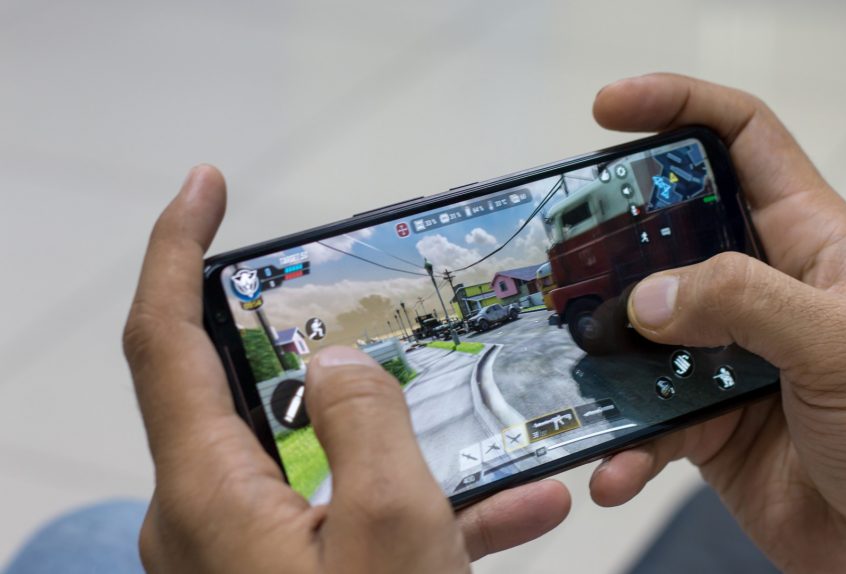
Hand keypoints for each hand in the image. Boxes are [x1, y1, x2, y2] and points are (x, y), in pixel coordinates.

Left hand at [123, 167, 570, 572]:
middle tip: (383, 316)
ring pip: (329, 466)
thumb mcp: (393, 531)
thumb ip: (366, 422)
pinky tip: (516, 510)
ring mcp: (252, 560)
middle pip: (254, 396)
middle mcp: (212, 521)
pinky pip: (358, 525)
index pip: (162, 335)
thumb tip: (339, 362)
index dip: (175, 247)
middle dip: (327, 352)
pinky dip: (426, 511)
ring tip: (488, 427)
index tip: (205, 183)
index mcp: (208, 496)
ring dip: (410, 444)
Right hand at [588, 74, 845, 572]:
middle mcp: (760, 287)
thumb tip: (650, 296)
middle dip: (614, 234)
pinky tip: (616, 466)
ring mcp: (725, 352)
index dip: (678, 108)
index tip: (610, 108)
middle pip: (670, 228)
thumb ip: (747, 304)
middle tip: (565, 250)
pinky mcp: (702, 415)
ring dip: (604, 347)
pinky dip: (623, 440)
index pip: (743, 140)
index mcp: (810, 242)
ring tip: (576, 363)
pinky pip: (643, 413)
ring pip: (642, 324)